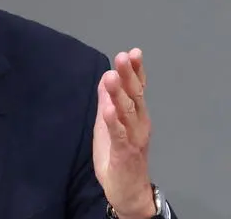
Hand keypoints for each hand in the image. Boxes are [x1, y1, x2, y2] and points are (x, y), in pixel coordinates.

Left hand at [93, 48, 156, 218]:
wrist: (127, 191)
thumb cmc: (118, 156)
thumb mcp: (109, 124)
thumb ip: (108, 101)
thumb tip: (106, 76)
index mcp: (136, 116)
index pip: (138, 89)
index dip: (136, 71)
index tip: (133, 53)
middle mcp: (139, 124)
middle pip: (135, 96)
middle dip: (129, 76)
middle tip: (123, 57)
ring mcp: (133, 138)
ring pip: (127, 112)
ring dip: (119, 94)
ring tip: (113, 76)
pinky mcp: (124, 153)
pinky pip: (119, 135)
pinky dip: (114, 121)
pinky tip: (109, 109)